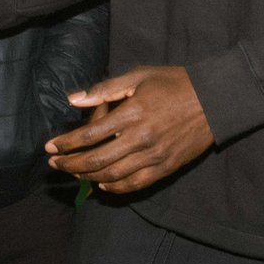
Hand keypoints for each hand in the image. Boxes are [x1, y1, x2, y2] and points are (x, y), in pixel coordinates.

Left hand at [45, 65, 212, 193]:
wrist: (213, 100)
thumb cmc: (172, 83)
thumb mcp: (137, 76)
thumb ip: (104, 89)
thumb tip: (73, 99)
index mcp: (132, 113)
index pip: (90, 134)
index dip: (66, 143)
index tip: (49, 147)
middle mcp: (141, 138)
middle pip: (97, 159)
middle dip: (70, 164)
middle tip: (54, 164)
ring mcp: (154, 156)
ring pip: (113, 175)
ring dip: (88, 177)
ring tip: (72, 173)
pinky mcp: (166, 168)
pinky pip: (135, 184)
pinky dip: (115, 187)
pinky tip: (102, 184)